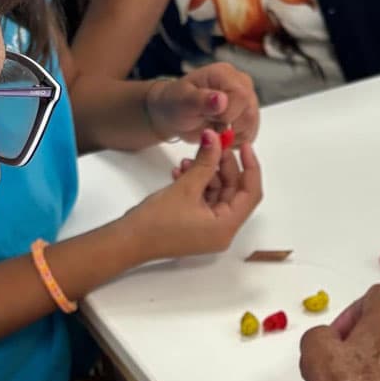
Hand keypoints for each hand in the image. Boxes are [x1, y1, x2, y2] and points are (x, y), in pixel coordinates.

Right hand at [125, 129, 261, 259]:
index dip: (250, 167)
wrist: (128, 241)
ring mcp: (209, 230)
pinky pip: (204, 201)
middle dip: (223, 167)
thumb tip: (215, 138)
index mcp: (226, 227)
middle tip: (213, 145)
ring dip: (206, 174)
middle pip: (234, 192)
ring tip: (188, 161)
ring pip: (218, 194)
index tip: (243, 146)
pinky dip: (197, 185)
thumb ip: (205, 161)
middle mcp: (222, 231)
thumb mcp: (185, 187)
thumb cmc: (156, 223)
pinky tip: (181, 171)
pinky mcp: (196, 227)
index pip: (251, 193)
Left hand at [146, 63, 259, 145]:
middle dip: (228, 127)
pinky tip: (219, 137)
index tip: (209, 118)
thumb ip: (201, 100)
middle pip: (249, 113)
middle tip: (208, 126)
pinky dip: (234, 142)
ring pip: (251, 127)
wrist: (176, 115)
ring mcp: (247, 101)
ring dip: (231, 136)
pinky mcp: (248, 118)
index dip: (227, 115)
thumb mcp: (182, 102)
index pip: (241, 96)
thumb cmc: (177, 104)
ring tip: (212, 130)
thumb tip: (221, 99)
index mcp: (225, 74)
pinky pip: (249, 136)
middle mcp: (242, 84)